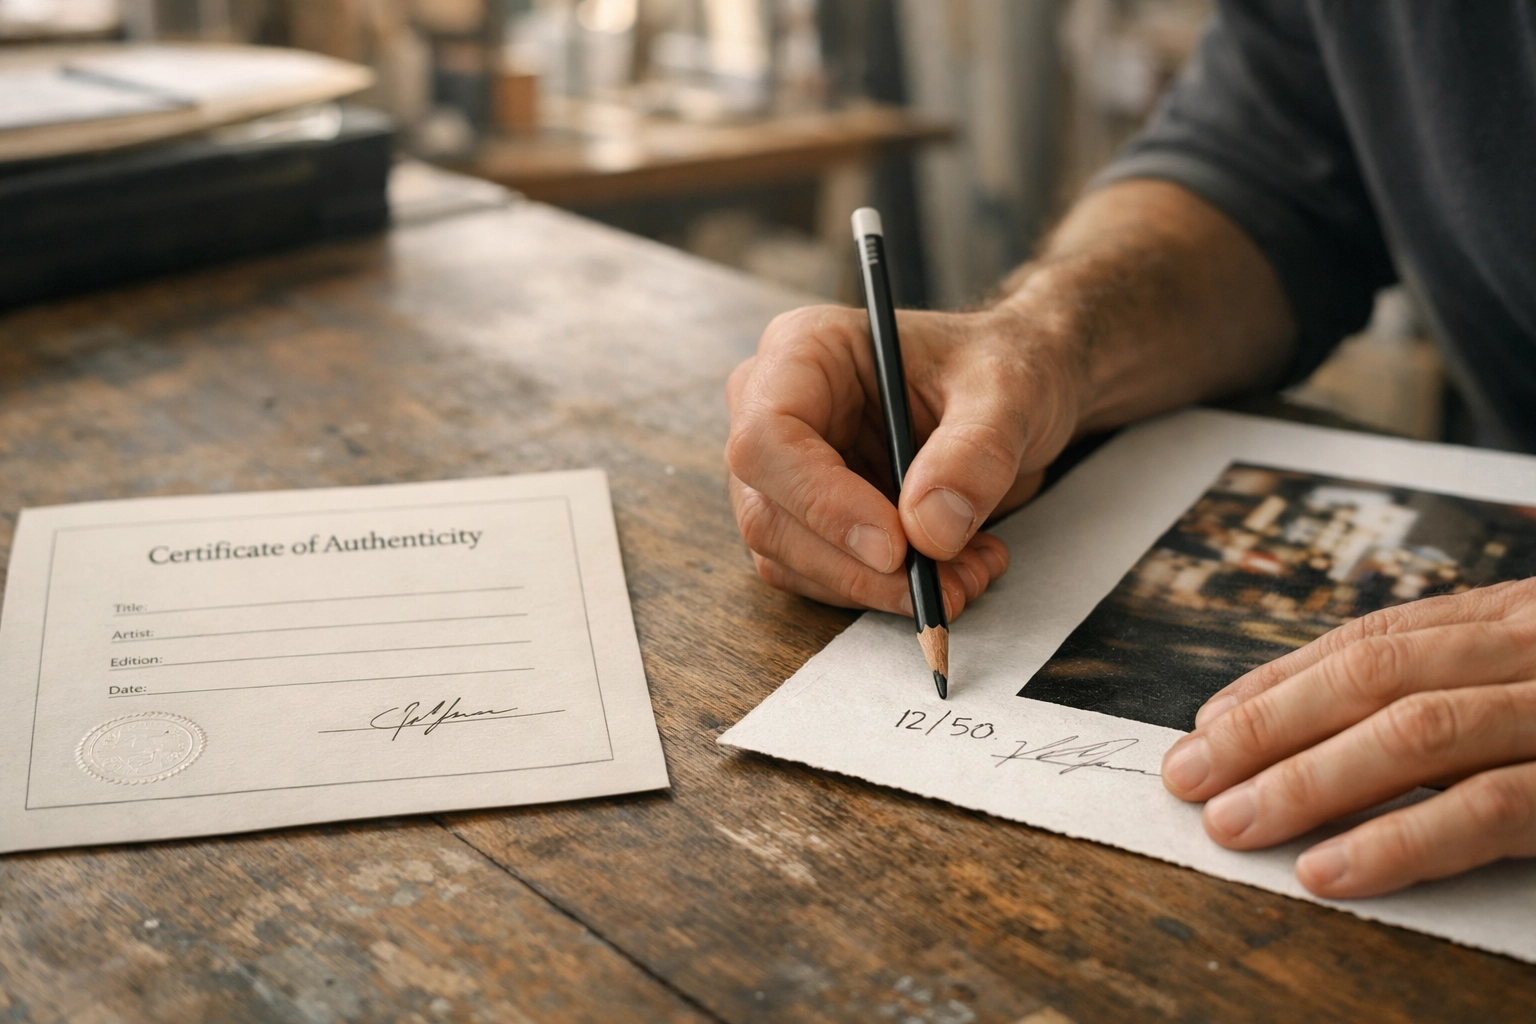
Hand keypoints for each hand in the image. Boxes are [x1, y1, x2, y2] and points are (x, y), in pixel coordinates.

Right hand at [725, 304, 1081, 616]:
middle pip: (769, 511)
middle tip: (944, 584)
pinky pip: (819, 577)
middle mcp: (775, 408)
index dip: (822, 502)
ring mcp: (785, 470)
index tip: (897, 547)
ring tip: (967, 572)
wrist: (1021, 392)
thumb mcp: (1008, 391)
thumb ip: (975, 452)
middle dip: (857, 565)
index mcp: (804, 349)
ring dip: (877, 587)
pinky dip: (883, 591)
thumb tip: (931, 528)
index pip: (767, 438)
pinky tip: (952, 569)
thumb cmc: (1002, 365)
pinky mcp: (807, 518)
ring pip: (788, 558)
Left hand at [1161, 578, 1535, 896]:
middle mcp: (1529, 647)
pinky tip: (1328, 869)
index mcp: (1509, 620)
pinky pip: (1486, 810)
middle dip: (1268, 730)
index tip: (1204, 729)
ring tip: (1234, 825)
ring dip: (1310, 782)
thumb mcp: (1523, 678)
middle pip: (1372, 678)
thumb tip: (1265, 722)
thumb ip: (1426, 689)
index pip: (1369, 642)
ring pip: (1414, 733)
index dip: (1277, 685)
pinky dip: (1398, 840)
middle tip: (1190, 779)